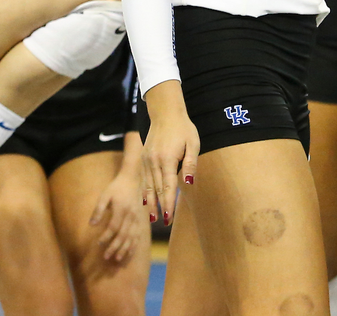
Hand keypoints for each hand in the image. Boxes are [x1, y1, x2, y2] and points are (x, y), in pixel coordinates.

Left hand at [91, 166, 143, 263]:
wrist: (132, 180)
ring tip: (117, 259)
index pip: (113, 227)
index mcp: (121, 209)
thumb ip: (98, 210)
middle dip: (114, 247)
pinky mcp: (140, 220)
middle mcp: (131, 215)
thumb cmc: (116, 188)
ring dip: (124, 249)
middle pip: (123, 235)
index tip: (98, 244)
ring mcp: (137, 219)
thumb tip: (91, 225)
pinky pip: (138, 236)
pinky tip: (129, 253)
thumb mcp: (105, 195)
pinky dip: (134, 246)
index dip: (106, 237)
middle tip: (106, 257)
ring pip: (132, 237)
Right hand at [141, 82, 197, 224]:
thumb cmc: (183, 129)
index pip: (168, 187)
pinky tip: (146, 201)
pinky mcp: (144, 158)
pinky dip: (145, 191)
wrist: (165, 113)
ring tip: (153, 218)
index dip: (169, 204)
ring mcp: (147, 160)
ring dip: (150, 202)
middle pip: (156, 190)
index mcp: (167, 159)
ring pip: (148, 186)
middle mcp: (154, 161)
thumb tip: (189, 183)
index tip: (169, 218)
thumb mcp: (192, 144)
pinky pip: (144, 178)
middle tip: (164, 223)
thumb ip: (191, 164)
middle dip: (160, 208)